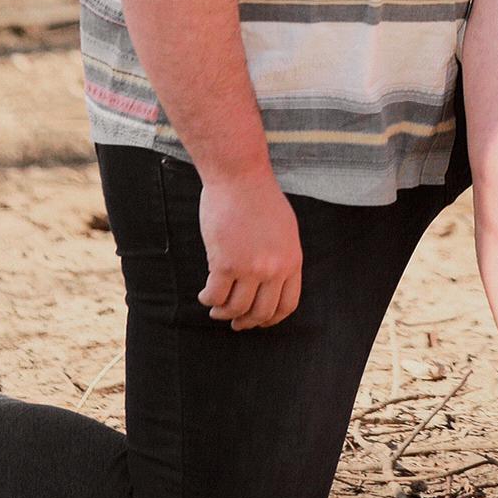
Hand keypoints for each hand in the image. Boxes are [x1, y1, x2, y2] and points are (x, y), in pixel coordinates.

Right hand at [197, 168, 301, 329]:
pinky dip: (208, 299)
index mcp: (292, 259)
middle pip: (261, 312)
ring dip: (223, 312)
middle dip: (246, 322)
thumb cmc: (259, 196)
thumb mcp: (284, 228)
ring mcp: (250, 268)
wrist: (239, 175)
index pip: (287, 305)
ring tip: (216, 308)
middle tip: (234, 322)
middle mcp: (274, 268)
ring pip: (235, 308)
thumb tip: (270, 283)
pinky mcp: (225, 264)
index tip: (258, 321)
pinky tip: (205, 294)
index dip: (271, 319)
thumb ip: (280, 256)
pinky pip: (215, 295)